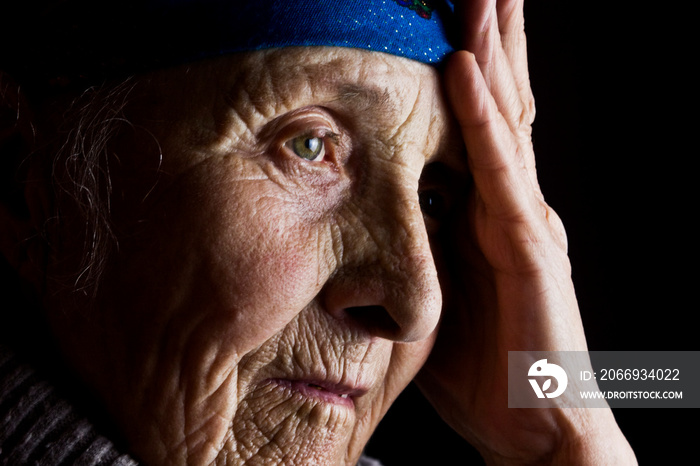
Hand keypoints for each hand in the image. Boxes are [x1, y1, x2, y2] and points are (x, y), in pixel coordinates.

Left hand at [417, 1, 635, 463]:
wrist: (538, 427)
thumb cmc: (489, 370)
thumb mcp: (437, 297)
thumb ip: (416, 253)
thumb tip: (377, 223)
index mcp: (489, 214)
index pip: (477, 125)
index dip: (466, 71)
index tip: (444, 20)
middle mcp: (512, 202)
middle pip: (500, 104)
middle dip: (489, 38)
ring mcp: (524, 218)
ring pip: (507, 116)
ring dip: (489, 50)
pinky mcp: (528, 245)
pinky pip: (499, 169)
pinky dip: (481, 116)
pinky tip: (464, 68)